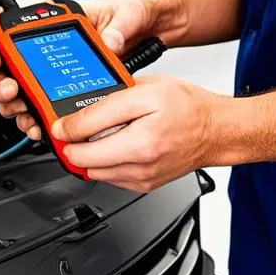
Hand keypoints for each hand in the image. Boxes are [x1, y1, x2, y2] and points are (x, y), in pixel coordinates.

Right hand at [0, 0, 168, 141]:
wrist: (150, 32)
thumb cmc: (131, 16)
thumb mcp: (126, 15)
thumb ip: (118, 26)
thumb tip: (109, 41)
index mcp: (58, 26)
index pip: (16, 36)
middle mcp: (50, 52)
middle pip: (10, 71)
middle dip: (2, 84)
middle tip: (10, 89)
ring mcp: (57, 76)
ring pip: (21, 95)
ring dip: (15, 105)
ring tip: (23, 112)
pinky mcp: (68, 95)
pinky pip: (43, 110)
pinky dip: (36, 120)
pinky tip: (39, 126)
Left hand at [52, 75, 236, 191]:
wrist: (215, 131)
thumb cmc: (188, 107)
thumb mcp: (146, 89)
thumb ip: (108, 101)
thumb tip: (77, 116)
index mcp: (141, 137)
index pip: (84, 135)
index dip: (65, 127)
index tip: (60, 123)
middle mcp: (140, 162)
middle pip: (83, 161)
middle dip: (71, 145)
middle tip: (70, 131)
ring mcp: (141, 177)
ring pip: (93, 173)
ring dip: (86, 157)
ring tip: (95, 137)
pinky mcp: (143, 186)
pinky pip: (109, 178)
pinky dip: (103, 164)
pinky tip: (113, 147)